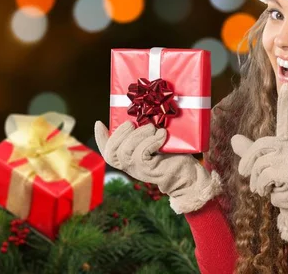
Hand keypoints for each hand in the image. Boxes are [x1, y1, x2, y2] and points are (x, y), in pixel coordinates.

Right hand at [94, 120, 222, 213]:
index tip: (99, 122)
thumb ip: (142, 133)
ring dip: (139, 135)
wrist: (188, 173)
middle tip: (133, 123)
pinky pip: (142, 154)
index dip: (100, 138)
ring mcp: (138, 170)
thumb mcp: (154, 140)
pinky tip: (161, 135)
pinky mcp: (150, 170)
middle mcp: (129, 166)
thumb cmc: (172, 154)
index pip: (106, 151)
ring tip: (152, 128)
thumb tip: (136, 114)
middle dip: (120, 133)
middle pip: (112, 152)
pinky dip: (151, 141)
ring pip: (126, 151)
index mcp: (127, 159)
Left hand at [230, 83, 287, 242]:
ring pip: (258, 165)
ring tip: (267, 188)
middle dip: (247, 165)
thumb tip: (234, 139)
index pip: (285, 120)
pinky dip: (262, 188)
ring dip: (255, 182)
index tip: (286, 85)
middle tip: (248, 177)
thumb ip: (250, 152)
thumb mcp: (264, 165)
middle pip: (257, 147)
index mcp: (285, 142)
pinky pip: (263, 177)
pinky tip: (273, 192)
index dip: (285, 104)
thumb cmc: (282, 183)